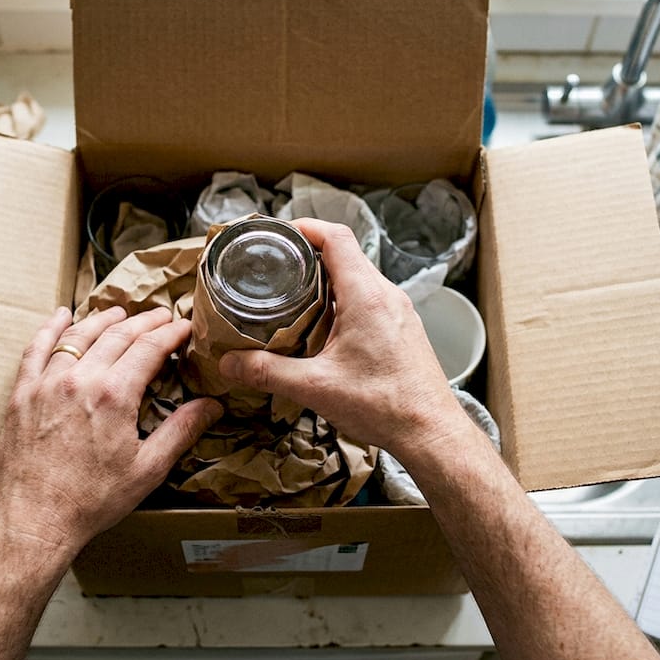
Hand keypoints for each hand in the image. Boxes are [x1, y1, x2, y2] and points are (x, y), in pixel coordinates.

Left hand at [0, 305, 221, 553]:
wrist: (34, 521)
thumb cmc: (90, 501)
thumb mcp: (147, 470)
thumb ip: (181, 431)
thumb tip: (211, 406)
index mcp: (114, 395)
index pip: (149, 348)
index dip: (171, 333)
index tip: (184, 327)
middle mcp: (80, 379)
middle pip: (117, 335)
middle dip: (144, 322)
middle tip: (161, 316)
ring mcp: (47, 383)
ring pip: (79, 336)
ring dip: (104, 319)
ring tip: (121, 312)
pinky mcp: (22, 394)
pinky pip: (36, 349)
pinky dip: (50, 328)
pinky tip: (61, 316)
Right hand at [218, 218, 463, 459]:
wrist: (431, 432)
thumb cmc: (383, 405)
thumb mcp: (315, 388)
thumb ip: (268, 372)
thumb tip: (228, 364)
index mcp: (366, 295)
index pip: (336, 237)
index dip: (305, 227)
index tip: (278, 234)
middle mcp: (386, 295)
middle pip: (346, 254)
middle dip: (308, 255)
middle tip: (276, 267)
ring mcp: (399, 311)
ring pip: (359, 278)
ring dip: (327, 281)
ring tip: (293, 296)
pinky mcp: (404, 329)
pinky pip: (371, 300)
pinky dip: (344, 301)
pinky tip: (324, 327)